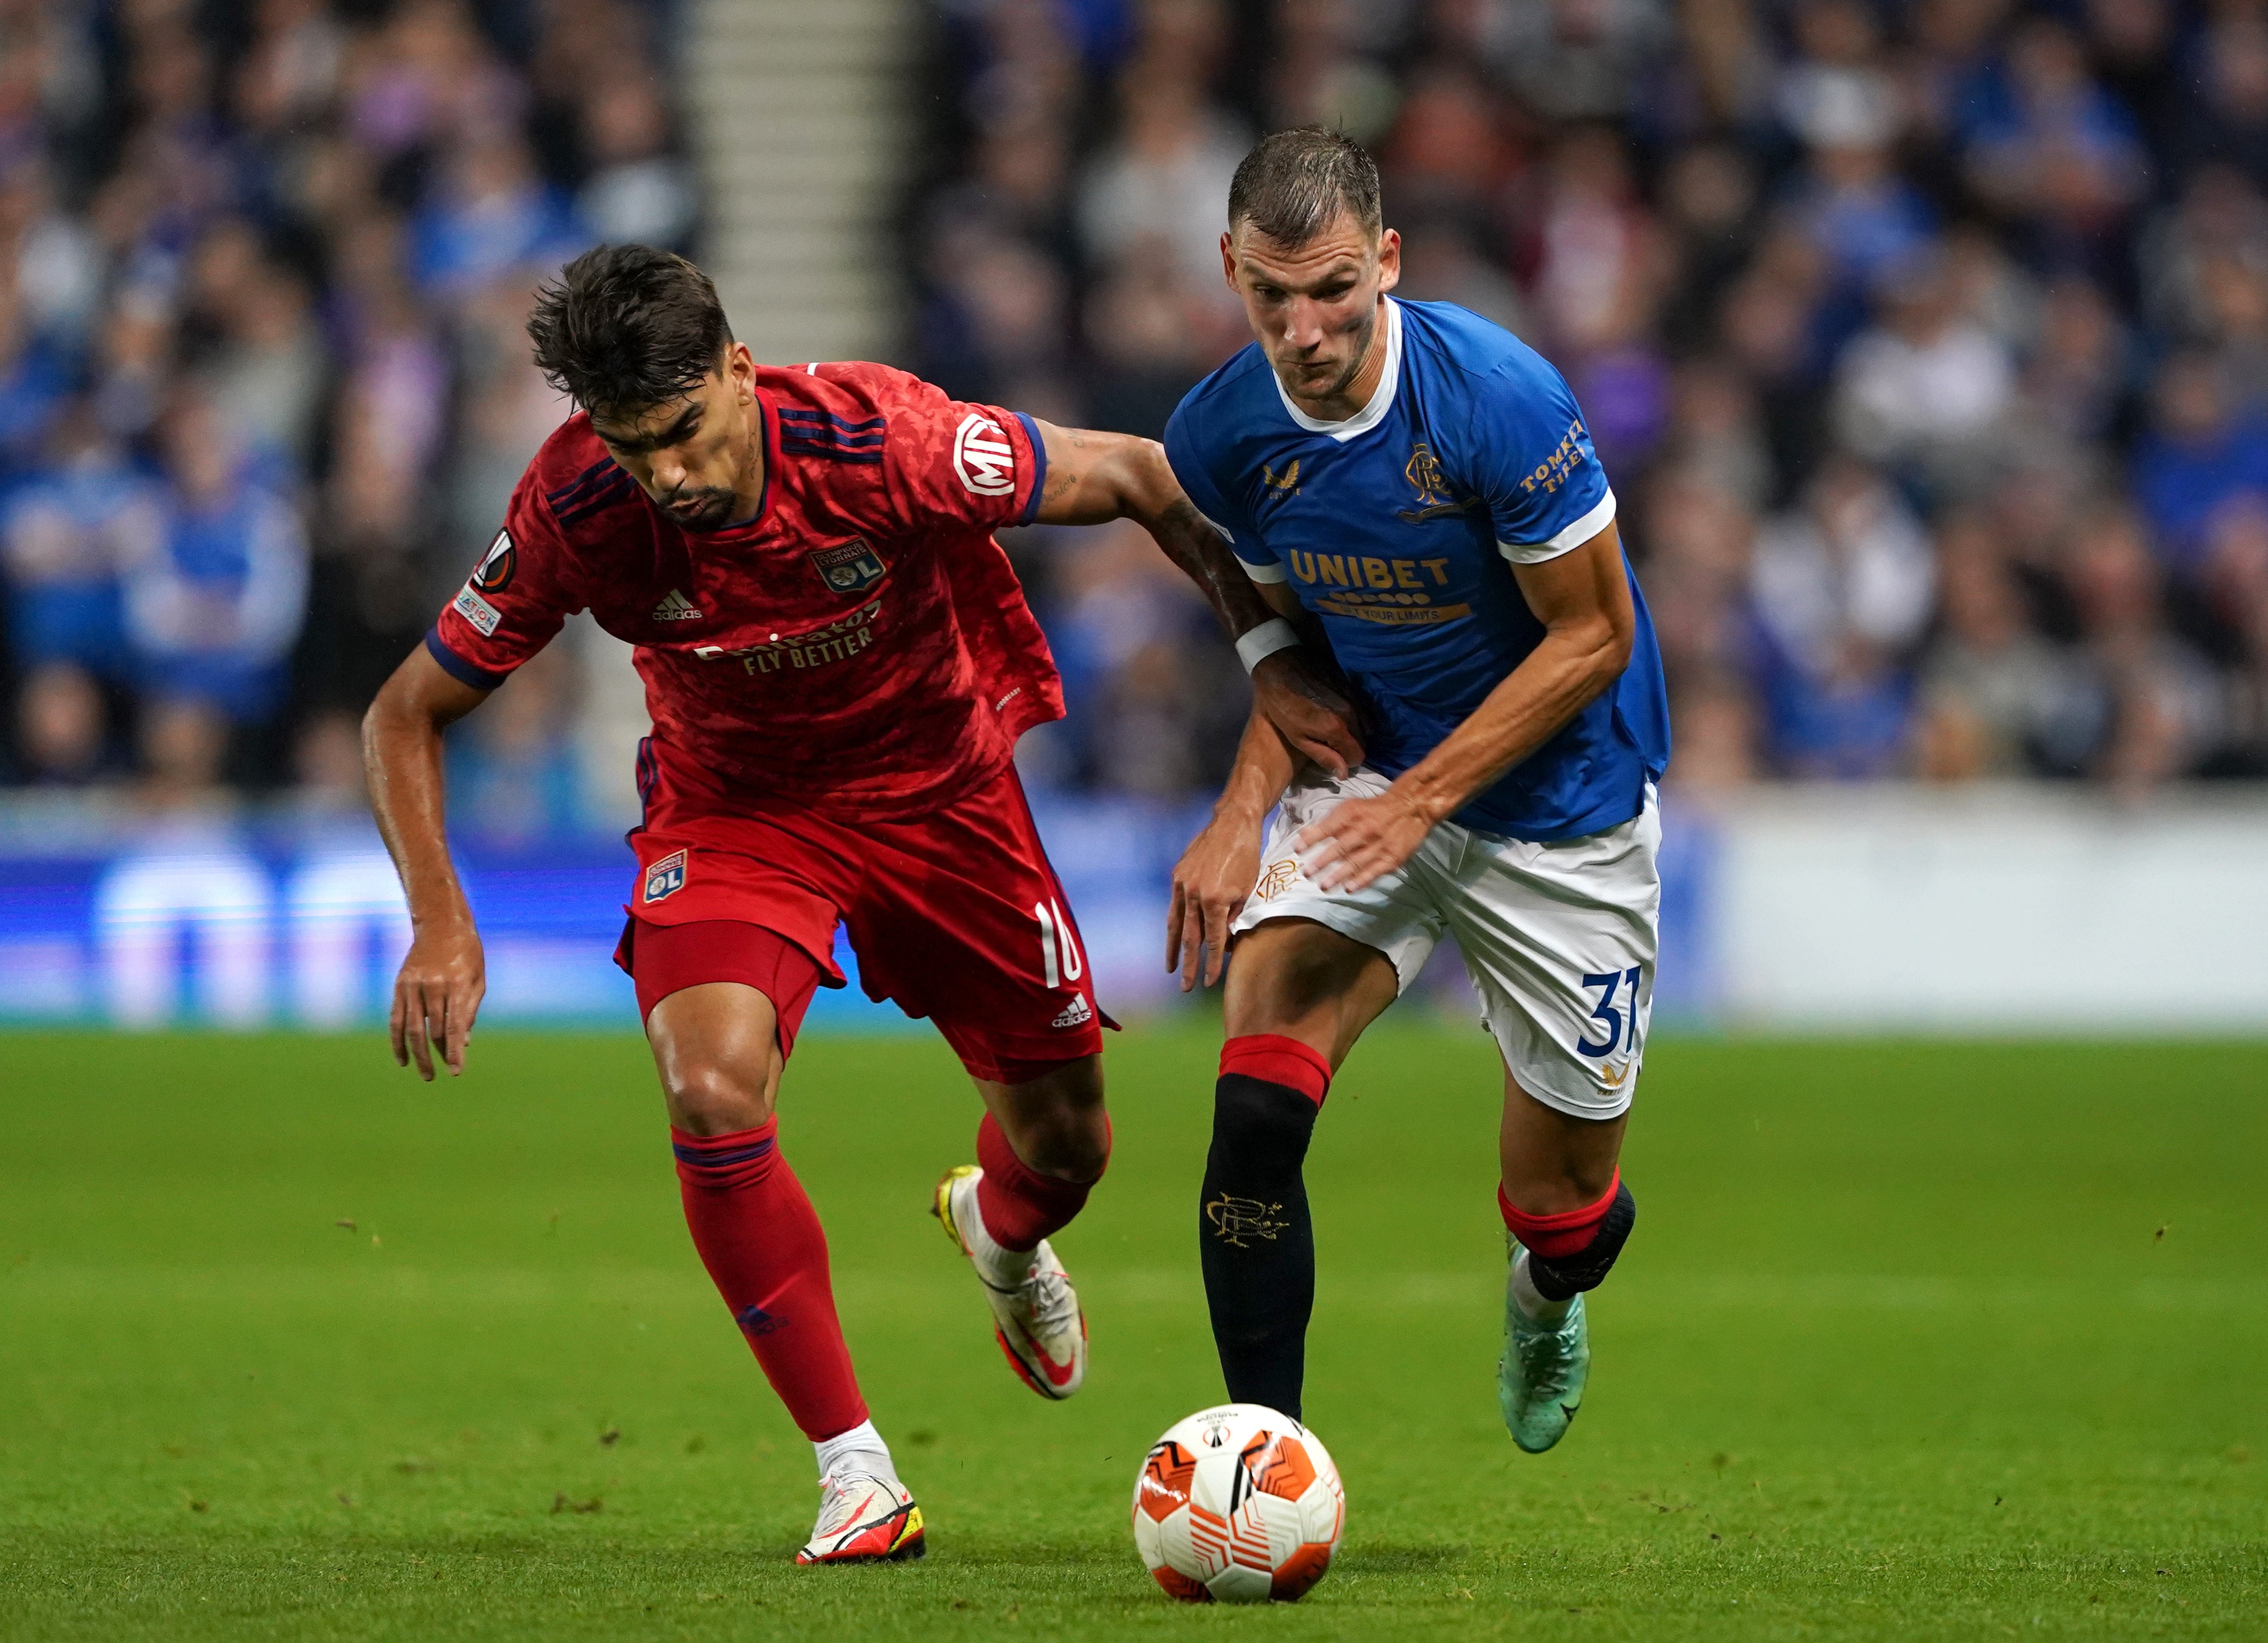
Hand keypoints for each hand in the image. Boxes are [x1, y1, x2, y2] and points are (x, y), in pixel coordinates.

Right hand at [390, 918, 485, 1079]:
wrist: (441, 925)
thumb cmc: (467, 954)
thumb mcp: (478, 980)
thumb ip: (469, 1012)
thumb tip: (464, 1043)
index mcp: (457, 984)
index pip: (455, 1025)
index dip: (455, 1050)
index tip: (456, 1071)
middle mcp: (433, 986)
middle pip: (433, 1029)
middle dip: (439, 1054)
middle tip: (441, 1075)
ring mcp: (413, 986)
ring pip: (413, 1028)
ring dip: (418, 1054)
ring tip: (426, 1074)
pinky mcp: (400, 986)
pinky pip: (396, 1019)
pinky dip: (398, 1041)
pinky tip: (403, 1059)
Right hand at [1167, 809, 1263, 990]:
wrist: (1232, 824)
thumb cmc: (1247, 857)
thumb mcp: (1248, 890)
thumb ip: (1234, 918)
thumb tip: (1226, 942)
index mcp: (1215, 900)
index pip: (1213, 940)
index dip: (1212, 963)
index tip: (1210, 982)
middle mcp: (1194, 894)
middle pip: (1189, 938)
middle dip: (1188, 965)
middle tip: (1186, 987)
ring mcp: (1182, 884)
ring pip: (1175, 924)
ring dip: (1172, 949)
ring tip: (1170, 969)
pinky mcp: (1177, 876)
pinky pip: (1174, 906)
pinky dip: (1174, 924)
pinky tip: (1173, 938)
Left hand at [1251, 648, 1362, 779]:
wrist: (1280, 665)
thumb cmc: (1283, 706)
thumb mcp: (1298, 737)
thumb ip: (1324, 756)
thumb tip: (1344, 774)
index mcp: (1337, 729)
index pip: (1358, 756)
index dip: (1347, 761)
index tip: (1334, 757)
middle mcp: (1351, 713)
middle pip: (1364, 741)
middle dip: (1350, 746)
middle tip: (1331, 743)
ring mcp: (1353, 697)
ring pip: (1365, 724)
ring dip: (1353, 731)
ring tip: (1333, 727)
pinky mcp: (1351, 685)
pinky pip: (1362, 708)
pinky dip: (1354, 716)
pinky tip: (1336, 712)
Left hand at [1294, 787, 1434, 893]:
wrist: (1410, 807)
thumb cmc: (1373, 810)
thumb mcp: (1350, 809)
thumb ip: (1328, 823)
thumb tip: (1303, 836)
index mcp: (1352, 814)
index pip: (1328, 827)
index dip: (1312, 838)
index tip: (1297, 850)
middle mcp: (1364, 829)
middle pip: (1341, 847)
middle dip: (1322, 861)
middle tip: (1307, 873)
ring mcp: (1379, 845)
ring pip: (1356, 862)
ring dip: (1338, 875)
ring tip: (1323, 886)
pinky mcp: (1392, 857)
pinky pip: (1374, 871)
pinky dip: (1361, 880)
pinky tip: (1348, 888)